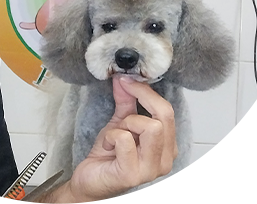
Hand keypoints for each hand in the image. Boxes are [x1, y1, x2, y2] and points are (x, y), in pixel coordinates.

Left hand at [66, 76, 177, 201]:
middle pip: (164, 115)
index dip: (146, 91)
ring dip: (126, 124)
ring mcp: (151, 170)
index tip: (126, 80)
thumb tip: (125, 76)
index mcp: (167, 145)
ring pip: (150, 126)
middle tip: (121, 114)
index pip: (167, 109)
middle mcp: (166, 159)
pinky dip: (112, 136)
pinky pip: (125, 140)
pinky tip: (108, 146)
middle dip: (138, 107)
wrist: (90, 179)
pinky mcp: (132, 175)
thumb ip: (126, 99)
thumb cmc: (109, 153)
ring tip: (116, 135)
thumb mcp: (120, 121)